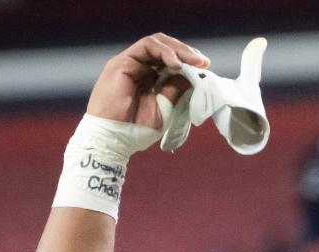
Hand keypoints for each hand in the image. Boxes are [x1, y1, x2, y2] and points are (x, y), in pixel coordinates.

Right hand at [86, 33, 209, 127]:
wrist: (113, 140)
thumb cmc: (135, 131)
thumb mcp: (164, 109)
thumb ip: (175, 90)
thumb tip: (193, 76)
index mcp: (148, 79)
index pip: (169, 62)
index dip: (188, 62)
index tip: (205, 67)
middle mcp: (138, 68)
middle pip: (164, 49)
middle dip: (186, 52)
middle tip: (203, 62)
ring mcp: (129, 63)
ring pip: (156, 43)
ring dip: (178, 49)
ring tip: (194, 60)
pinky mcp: (122, 62)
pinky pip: (146, 46)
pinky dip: (164, 52)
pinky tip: (177, 64)